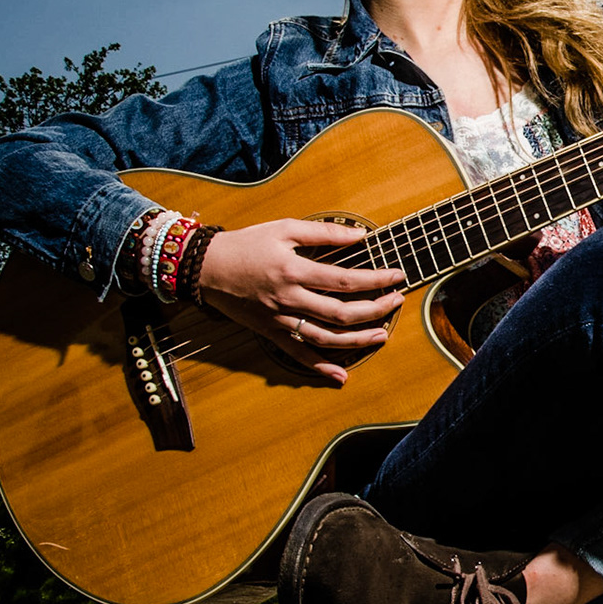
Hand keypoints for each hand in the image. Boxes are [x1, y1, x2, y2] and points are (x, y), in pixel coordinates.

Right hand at [197, 219, 405, 384]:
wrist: (205, 267)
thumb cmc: (246, 244)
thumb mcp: (284, 228)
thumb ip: (323, 232)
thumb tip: (359, 235)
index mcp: (295, 270)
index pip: (346, 280)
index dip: (377, 280)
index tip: (397, 276)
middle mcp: (289, 299)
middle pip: (342, 313)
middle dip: (376, 310)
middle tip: (397, 302)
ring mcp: (279, 319)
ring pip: (326, 338)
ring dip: (358, 340)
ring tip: (383, 335)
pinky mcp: (270, 332)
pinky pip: (298, 354)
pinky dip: (320, 367)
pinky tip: (341, 375)